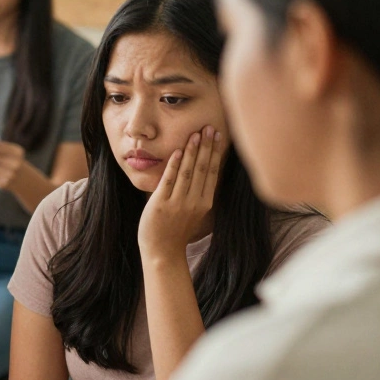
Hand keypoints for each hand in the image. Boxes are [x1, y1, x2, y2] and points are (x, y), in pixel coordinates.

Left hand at [137, 126, 223, 262]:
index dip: (215, 152)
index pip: (212, 172)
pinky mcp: (161, 204)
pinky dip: (173, 165)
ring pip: (187, 172)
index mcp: (205, 203)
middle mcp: (195, 202)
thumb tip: (204, 172)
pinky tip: (176, 151)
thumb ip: (199, 194)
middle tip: (209, 127)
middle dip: (206, 146)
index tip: (217, 136)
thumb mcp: (194, 212)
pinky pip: (168, 181)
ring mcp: (178, 203)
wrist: (162, 252)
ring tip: (195, 134)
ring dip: (191, 151)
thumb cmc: (176, 231)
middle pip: (202, 168)